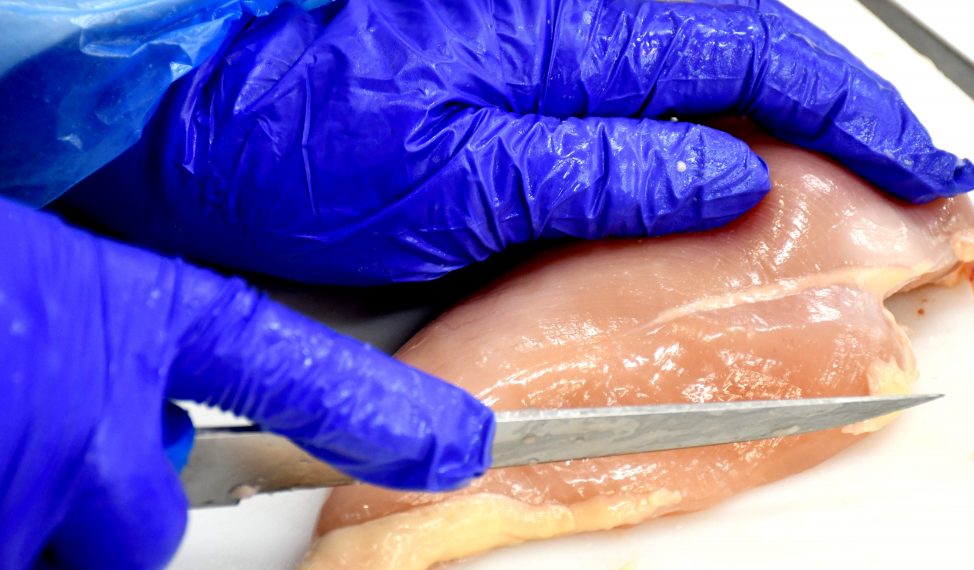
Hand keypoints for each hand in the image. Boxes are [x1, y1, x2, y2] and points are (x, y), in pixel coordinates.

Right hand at [0, 198, 491, 568]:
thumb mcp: (40, 285)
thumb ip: (108, 355)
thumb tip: (133, 428)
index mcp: (124, 316)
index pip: (288, 371)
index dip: (375, 411)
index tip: (456, 443)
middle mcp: (88, 418)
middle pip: (139, 529)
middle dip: (100, 506)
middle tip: (33, 443)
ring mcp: (24, 490)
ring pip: (65, 548)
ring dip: (22, 513)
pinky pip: (11, 549)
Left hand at [65, 0, 973, 285]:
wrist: (183, 104)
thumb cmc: (289, 140)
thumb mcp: (455, 185)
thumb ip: (599, 172)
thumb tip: (722, 176)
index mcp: (562, 31)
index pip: (751, 57)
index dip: (849, 113)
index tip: (916, 162)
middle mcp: (559, 11)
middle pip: (738, 44)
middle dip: (831, 108)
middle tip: (897, 167)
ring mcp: (533, 26)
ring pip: (689, 57)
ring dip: (770, 111)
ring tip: (829, 167)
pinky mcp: (503, 53)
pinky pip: (628, 76)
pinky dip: (691, 112)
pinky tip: (710, 149)